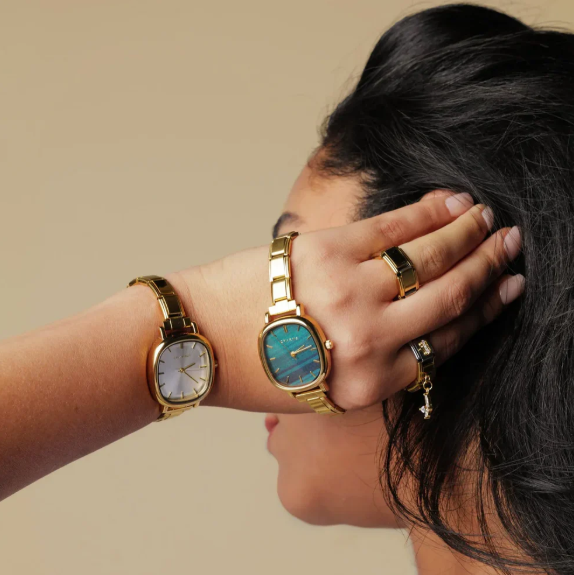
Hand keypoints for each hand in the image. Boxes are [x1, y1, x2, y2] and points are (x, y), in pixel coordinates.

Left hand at [171, 191, 522, 412]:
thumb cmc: (254, 370)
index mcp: (369, 385)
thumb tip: (414, 328)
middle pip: (448, 296)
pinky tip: (448, 200)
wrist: (196, 340)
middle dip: (487, 266)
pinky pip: (389, 228)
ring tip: (485, 217)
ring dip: (464, 233)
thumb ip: (371, 366)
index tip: (506, 288)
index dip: (483, 311)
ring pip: (426, 258)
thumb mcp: (321, 390)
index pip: (445, 341)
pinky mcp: (325, 252)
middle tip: (509, 243)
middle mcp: (368, 342)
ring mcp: (348, 293)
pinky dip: (425, 211)